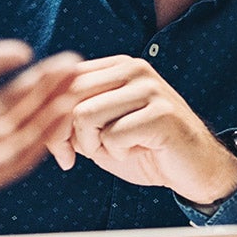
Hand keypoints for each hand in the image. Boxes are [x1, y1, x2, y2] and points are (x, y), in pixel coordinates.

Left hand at [44, 54, 236, 204]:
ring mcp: (150, 88)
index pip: (64, 82)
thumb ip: (74, 117)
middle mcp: (133, 69)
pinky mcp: (162, 113)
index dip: (51, 118)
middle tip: (71, 157)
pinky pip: (113, 136)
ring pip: (85, 115)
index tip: (62, 149)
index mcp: (118, 67)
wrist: (195, 168)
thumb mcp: (102, 130)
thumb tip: (41, 120)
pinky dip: (116, 154)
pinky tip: (135, 152)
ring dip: (90, 144)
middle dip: (62, 134)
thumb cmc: (145, 150)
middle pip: (69, 96)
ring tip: (111, 151)